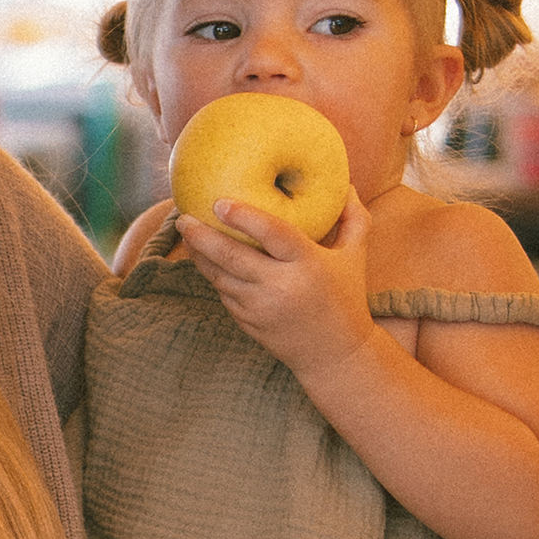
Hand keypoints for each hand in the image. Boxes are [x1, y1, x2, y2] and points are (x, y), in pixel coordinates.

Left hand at [175, 188, 379, 386]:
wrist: (335, 354)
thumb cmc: (347, 296)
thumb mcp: (356, 255)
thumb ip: (354, 217)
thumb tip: (347, 184)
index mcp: (307, 264)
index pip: (273, 234)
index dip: (244, 217)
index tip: (219, 202)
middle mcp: (280, 286)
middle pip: (231, 257)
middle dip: (201, 236)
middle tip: (182, 217)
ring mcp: (260, 308)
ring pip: (219, 277)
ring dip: (199, 255)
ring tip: (187, 233)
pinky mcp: (247, 323)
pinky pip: (223, 293)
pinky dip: (213, 275)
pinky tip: (204, 258)